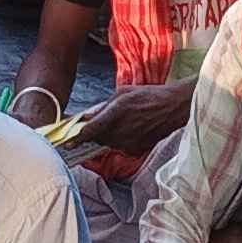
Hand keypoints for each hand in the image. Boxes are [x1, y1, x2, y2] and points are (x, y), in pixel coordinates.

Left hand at [74, 79, 192, 154]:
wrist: (174, 108)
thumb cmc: (148, 96)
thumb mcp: (123, 93)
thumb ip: (103, 106)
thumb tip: (87, 116)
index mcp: (117, 113)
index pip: (92, 130)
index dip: (77, 138)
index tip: (67, 143)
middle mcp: (122, 131)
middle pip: (97, 138)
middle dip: (92, 134)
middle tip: (91, 127)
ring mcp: (130, 142)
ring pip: (108, 143)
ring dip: (106, 136)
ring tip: (120, 122)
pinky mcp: (136, 149)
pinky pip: (120, 146)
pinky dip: (119, 139)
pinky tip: (131, 128)